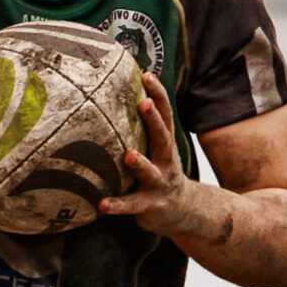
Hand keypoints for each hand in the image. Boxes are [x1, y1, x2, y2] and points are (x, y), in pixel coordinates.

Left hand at [102, 72, 226, 240]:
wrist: (183, 212)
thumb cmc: (160, 173)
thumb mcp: (157, 151)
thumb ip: (143, 130)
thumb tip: (114, 99)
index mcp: (165, 145)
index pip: (165, 115)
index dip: (158, 94)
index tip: (147, 74)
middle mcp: (166, 161)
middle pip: (163, 137)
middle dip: (155, 120)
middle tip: (144, 103)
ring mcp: (159, 184)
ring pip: (150, 172)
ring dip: (140, 163)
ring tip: (128, 154)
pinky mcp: (150, 206)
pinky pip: (132, 205)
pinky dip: (117, 205)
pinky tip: (102, 204)